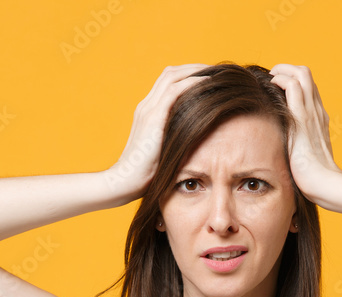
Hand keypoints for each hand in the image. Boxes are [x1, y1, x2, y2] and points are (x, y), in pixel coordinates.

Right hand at [103, 64, 208, 203]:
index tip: (209, 80)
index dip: (188, 76)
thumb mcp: (163, 152)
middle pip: (171, 73)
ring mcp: (148, 109)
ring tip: (215, 72)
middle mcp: (146, 106)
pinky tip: (208, 82)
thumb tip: (196, 141)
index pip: (168, 83)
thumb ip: (174, 140)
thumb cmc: (146, 175)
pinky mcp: (153, 117)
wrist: (126, 182)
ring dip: (195, 71)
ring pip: (173, 76)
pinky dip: (192, 82)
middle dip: (194, 69)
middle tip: (216, 71)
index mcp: (147, 112)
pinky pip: (175, 90)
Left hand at [268, 64, 341, 204]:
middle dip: (286, 69)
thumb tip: (283, 154)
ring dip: (283, 70)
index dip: (292, 81)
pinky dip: (281, 79)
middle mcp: (318, 111)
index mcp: (319, 119)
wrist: (324, 184)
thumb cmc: (313, 178)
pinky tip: (271, 87)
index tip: (277, 86)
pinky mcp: (303, 118)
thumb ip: (296, 148)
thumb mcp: (304, 158)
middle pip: (306, 75)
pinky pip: (293, 86)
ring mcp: (312, 113)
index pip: (308, 89)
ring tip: (270, 78)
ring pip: (301, 74)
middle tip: (272, 78)